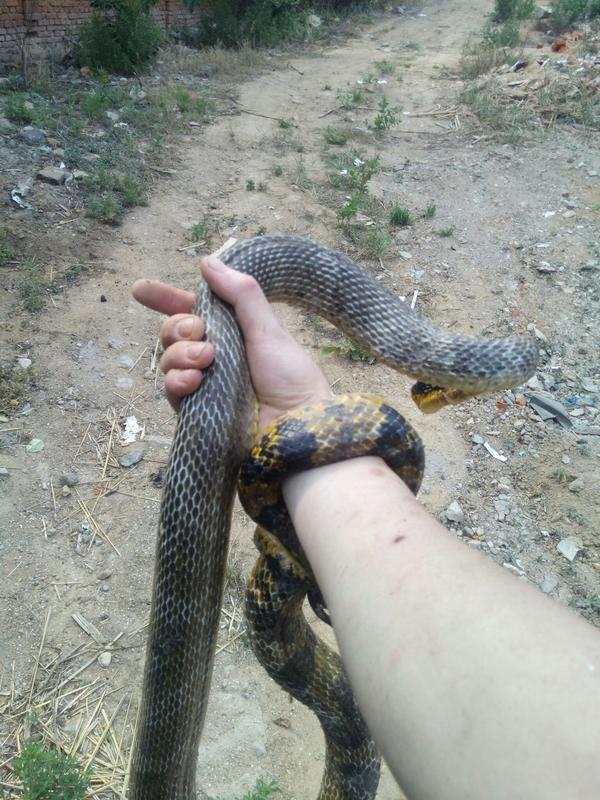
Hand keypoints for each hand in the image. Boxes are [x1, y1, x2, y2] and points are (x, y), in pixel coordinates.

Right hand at [132, 254, 331, 430]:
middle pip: (173, 333)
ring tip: (205, 360)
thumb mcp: (268, 330)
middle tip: (200, 333)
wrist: (296, 426)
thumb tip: (209, 261)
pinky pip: (172, 390)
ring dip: (180, 354)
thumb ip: (240, 295)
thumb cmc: (291, 378)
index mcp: (231, 332)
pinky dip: (178, 381)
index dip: (164, 299)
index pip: (190, 310)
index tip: (140, 290)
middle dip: (178, 327)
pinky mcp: (197, 410)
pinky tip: (194, 380)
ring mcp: (204, 384)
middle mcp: (214, 356)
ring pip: (168, 360)